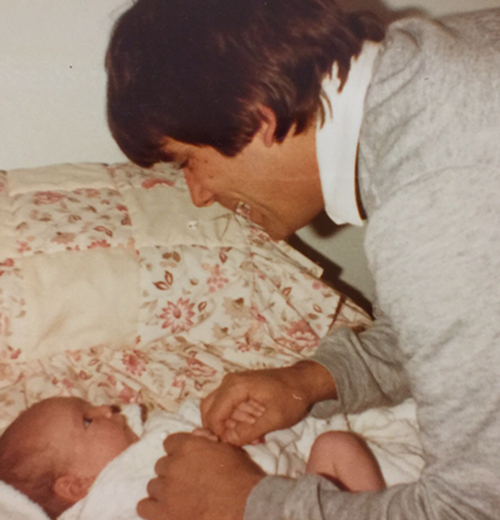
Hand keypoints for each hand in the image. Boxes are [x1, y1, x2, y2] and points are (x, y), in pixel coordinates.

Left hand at [137, 432, 265, 519]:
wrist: (246, 506)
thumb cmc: (241, 477)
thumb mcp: (227, 449)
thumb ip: (206, 441)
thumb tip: (195, 434)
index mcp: (187, 447)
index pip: (170, 443)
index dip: (180, 451)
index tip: (189, 460)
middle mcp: (173, 466)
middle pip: (162, 465)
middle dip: (173, 471)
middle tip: (189, 481)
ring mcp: (166, 491)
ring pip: (154, 485)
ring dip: (165, 489)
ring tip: (180, 498)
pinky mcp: (163, 514)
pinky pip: (145, 507)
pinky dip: (154, 508)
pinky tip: (166, 510)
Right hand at [201, 361, 336, 445]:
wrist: (304, 382)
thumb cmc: (292, 398)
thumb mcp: (273, 418)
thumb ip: (249, 431)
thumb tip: (227, 441)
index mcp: (235, 387)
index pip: (213, 415)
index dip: (219, 434)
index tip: (234, 446)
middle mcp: (228, 383)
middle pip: (209, 410)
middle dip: (222, 429)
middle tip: (241, 440)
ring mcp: (232, 384)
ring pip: (218, 410)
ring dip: (231, 426)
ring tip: (253, 435)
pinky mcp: (238, 389)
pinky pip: (228, 407)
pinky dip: (236, 420)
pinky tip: (254, 428)